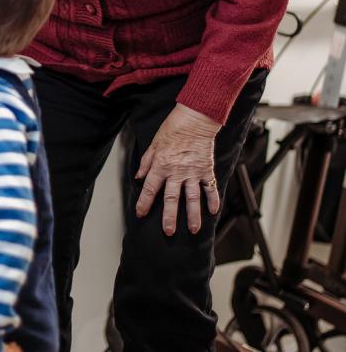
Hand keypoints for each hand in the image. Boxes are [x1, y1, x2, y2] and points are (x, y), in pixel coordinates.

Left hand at [135, 103, 221, 235]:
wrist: (194, 120)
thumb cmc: (172, 130)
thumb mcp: (153, 144)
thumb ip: (146, 162)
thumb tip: (138, 177)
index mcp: (161, 165)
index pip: (150, 188)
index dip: (144, 202)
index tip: (141, 214)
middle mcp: (176, 172)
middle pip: (172, 199)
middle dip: (169, 217)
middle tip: (168, 232)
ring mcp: (193, 172)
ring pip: (192, 198)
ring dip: (192, 215)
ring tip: (193, 229)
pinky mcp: (206, 169)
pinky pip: (210, 188)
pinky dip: (213, 200)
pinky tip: (213, 212)